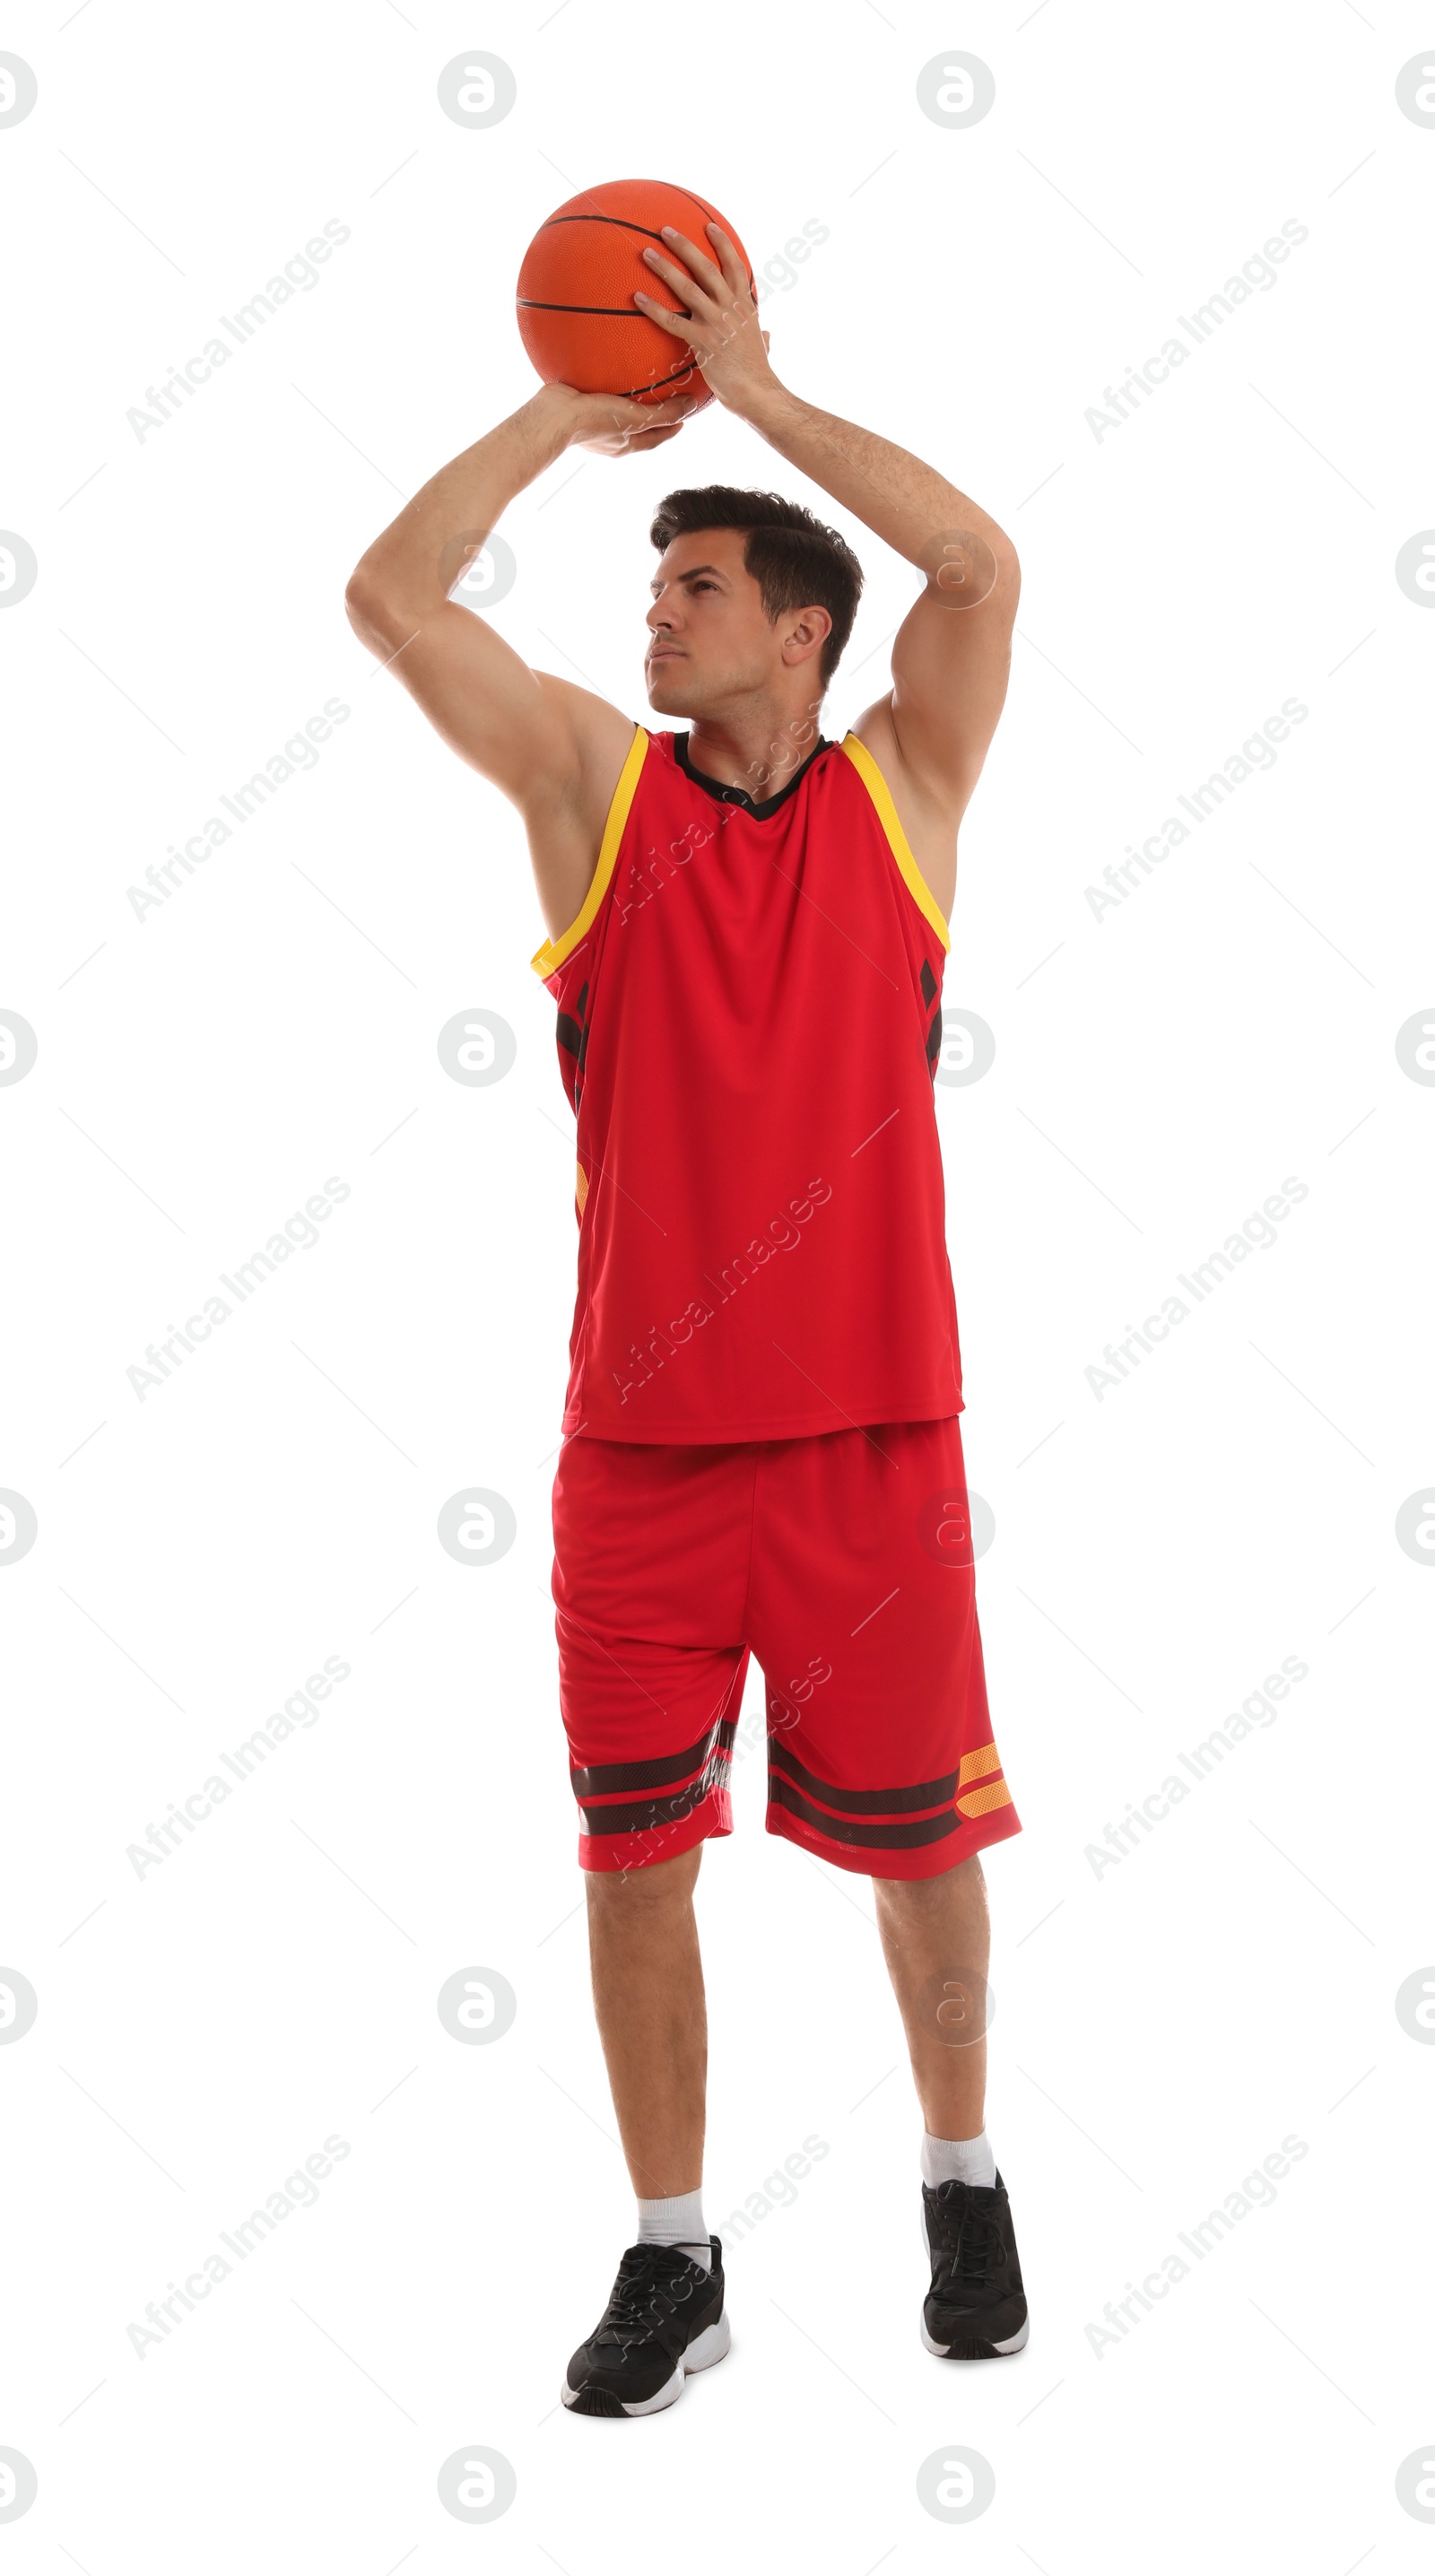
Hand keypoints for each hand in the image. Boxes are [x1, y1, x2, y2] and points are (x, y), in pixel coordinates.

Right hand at [540, 382, 695, 457]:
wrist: (553, 416)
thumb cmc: (594, 421)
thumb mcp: (635, 418)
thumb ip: (663, 413)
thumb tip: (690, 406)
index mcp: (625, 444)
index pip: (656, 437)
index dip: (672, 427)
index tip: (684, 417)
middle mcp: (610, 437)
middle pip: (639, 425)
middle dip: (653, 415)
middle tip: (665, 399)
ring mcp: (593, 422)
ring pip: (618, 409)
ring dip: (629, 399)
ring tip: (636, 382)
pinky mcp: (579, 404)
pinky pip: (599, 392)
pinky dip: (607, 383)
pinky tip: (607, 366)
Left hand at [634, 223, 778, 416]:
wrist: (757, 392)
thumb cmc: (758, 372)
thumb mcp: (762, 346)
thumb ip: (762, 336)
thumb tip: (767, 336)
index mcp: (745, 304)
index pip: (735, 265)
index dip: (722, 244)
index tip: (709, 225)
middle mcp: (730, 307)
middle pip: (706, 267)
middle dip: (684, 245)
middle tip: (664, 230)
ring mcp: (716, 322)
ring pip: (686, 287)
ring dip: (665, 267)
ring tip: (646, 252)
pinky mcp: (702, 341)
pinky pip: (672, 321)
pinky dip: (653, 308)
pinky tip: (637, 297)